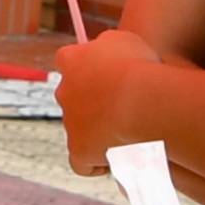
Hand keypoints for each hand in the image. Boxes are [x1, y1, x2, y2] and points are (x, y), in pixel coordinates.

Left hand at [55, 25, 178, 174]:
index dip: (87, 69)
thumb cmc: (138, 66)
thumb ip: (108, 47)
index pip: (69, 61)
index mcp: (71, 60)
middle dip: (94, 103)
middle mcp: (64, 91)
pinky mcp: (78, 151)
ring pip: (82, 130)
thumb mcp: (124, 41)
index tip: (105, 75)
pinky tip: (117, 160)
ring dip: (101, 132)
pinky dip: (97, 163)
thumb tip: (105, 57)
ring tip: (132, 132)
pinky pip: (83, 163)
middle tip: (124, 107)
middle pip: (75, 98)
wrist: (140, 101)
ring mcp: (70, 123)